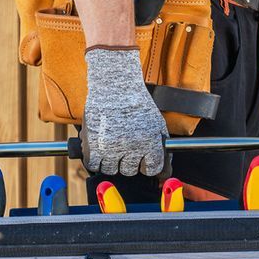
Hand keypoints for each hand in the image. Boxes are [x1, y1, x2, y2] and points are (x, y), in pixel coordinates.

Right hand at [80, 47, 167, 175]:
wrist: (115, 88)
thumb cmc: (137, 104)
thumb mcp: (158, 124)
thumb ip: (162, 148)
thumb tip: (165, 171)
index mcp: (150, 145)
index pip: (152, 170)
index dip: (147, 165)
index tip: (143, 160)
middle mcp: (131, 149)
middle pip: (130, 171)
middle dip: (128, 162)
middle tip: (124, 147)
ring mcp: (111, 148)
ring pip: (111, 170)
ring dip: (111, 161)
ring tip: (112, 146)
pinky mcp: (93, 145)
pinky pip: (93, 165)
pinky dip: (95, 161)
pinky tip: (99, 150)